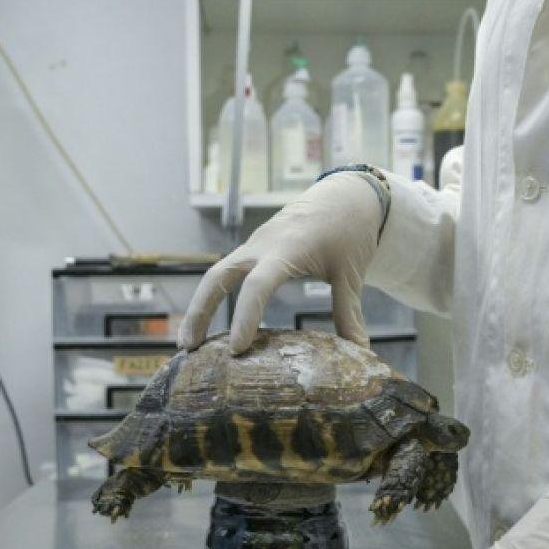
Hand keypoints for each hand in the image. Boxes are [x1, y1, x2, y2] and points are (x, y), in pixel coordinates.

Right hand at [177, 172, 382, 353]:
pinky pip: (228, 271)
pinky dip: (215, 295)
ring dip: (200, 306)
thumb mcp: (351, 274)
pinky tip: (211, 322)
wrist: (346, 194)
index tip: (237, 349)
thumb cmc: (349, 231)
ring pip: (216, 273)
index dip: (245, 317)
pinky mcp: (254, 248)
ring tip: (189, 343)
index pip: (258, 286)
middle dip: (200, 310)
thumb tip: (360, 353)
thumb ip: (349, 314)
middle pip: (217, 276)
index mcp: (287, 250)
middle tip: (188, 348)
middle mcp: (262, 245)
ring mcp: (255, 245)